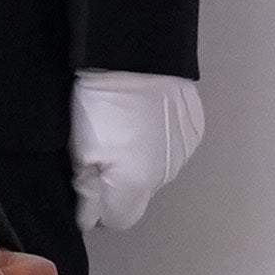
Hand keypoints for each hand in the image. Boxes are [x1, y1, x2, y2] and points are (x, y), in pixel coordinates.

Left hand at [70, 70, 205, 234]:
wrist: (138, 54)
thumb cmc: (102, 100)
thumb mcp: (80, 149)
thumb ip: (86, 193)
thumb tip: (88, 220)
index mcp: (136, 185)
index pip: (117, 220)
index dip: (98, 206)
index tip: (86, 180)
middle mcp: (166, 176)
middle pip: (137, 194)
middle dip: (118, 180)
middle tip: (101, 145)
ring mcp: (184, 151)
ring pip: (155, 171)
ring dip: (139, 158)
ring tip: (122, 125)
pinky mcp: (194, 129)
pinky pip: (172, 147)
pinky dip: (157, 139)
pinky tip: (144, 115)